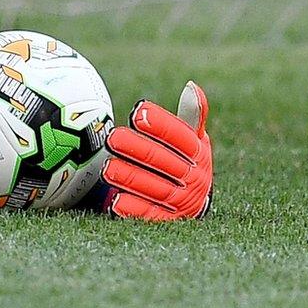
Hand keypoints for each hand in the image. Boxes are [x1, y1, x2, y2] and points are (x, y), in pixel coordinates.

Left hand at [102, 81, 212, 219]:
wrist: (190, 203)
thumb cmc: (184, 160)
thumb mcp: (191, 138)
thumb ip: (190, 115)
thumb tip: (191, 86)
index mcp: (200, 153)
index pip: (182, 137)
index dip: (161, 124)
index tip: (139, 110)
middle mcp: (194, 178)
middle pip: (165, 162)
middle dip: (138, 149)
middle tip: (113, 138)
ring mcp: (181, 201)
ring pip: (155, 188)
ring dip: (130, 177)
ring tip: (108, 167)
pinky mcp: (167, 221)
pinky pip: (149, 215)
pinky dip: (132, 208)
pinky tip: (115, 200)